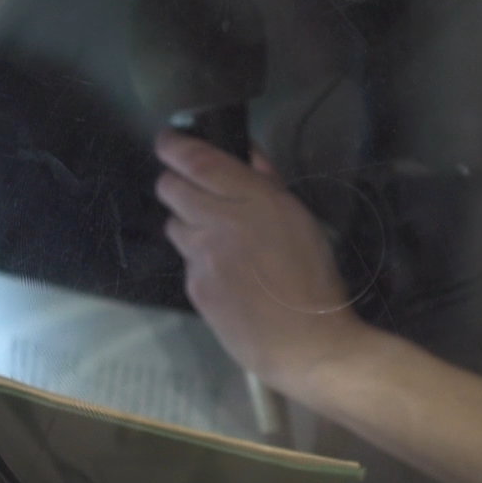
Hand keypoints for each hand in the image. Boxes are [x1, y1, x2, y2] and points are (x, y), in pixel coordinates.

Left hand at [154, 129, 371, 394]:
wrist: (304, 342)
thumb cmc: (314, 278)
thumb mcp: (301, 220)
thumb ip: (269, 184)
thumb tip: (248, 155)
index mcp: (253, 199)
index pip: (197, 161)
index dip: (174, 146)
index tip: (167, 140)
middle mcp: (219, 221)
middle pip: (170, 188)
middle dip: (174, 182)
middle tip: (189, 188)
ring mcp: (202, 256)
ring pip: (174, 225)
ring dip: (187, 223)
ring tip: (213, 237)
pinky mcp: (194, 286)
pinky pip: (187, 261)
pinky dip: (199, 260)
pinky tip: (226, 276)